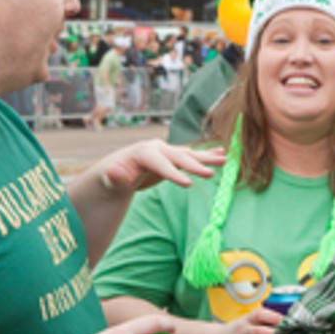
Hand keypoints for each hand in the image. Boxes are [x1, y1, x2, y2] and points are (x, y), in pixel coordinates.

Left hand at [95, 139, 224, 194]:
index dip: (174, 174)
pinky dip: (206, 155)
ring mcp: (167, 151)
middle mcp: (158, 148)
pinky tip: (220, 154)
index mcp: (143, 152)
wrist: (118, 170)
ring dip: (207, 157)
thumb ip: (114, 176)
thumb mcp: (110, 180)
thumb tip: (113, 171)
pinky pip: (191, 156)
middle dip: (195, 166)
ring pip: (189, 154)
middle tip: (210, 174)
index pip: (161, 164)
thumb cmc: (113, 178)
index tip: (188, 185)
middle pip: (179, 157)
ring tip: (224, 159)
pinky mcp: (173, 157)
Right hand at [214, 308, 281, 333]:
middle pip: (260, 332)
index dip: (273, 316)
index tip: (286, 320)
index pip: (259, 314)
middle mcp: (245, 332)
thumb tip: (289, 322)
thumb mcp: (247, 321)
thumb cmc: (238, 331)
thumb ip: (264, 320)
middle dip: (274, 333)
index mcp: (247, 320)